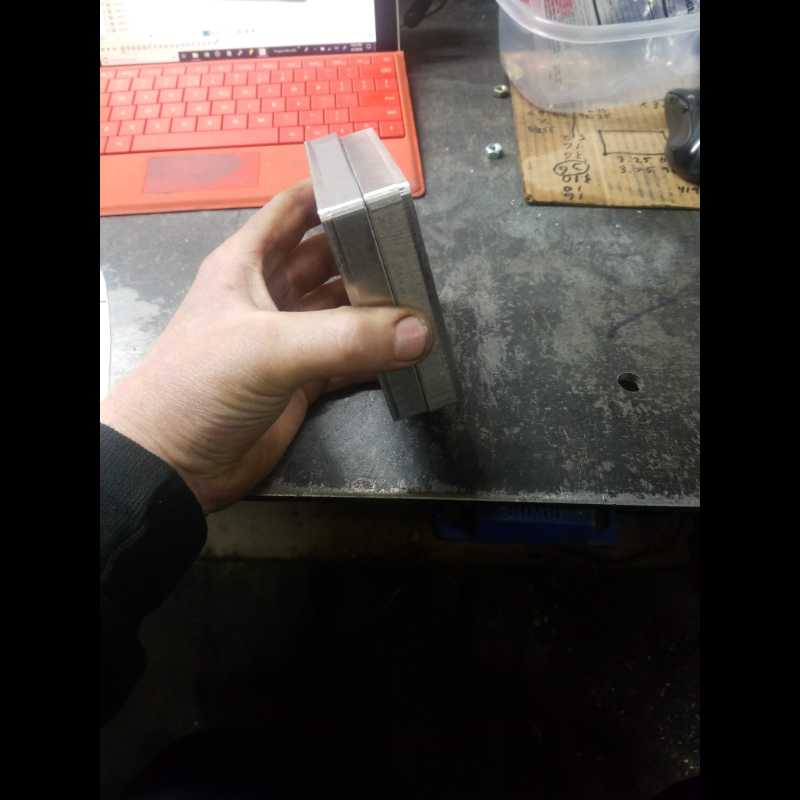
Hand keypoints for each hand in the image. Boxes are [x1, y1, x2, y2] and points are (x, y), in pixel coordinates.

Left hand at [100, 180, 431, 512]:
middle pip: (327, 260)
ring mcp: (287, 339)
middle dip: (367, 254)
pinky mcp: (302, 380)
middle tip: (416, 254)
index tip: (380, 189)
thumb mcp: (269, 347)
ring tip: (423, 300)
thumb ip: (346, 338)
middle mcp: (269, 294)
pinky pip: (348, 358)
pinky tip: (409, 351)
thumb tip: (420, 332)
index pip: (293, 210)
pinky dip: (377, 354)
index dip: (331, 194)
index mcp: (248, 263)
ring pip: (341, 310)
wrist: (174, 463)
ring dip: (377, 307)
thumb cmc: (203, 383)